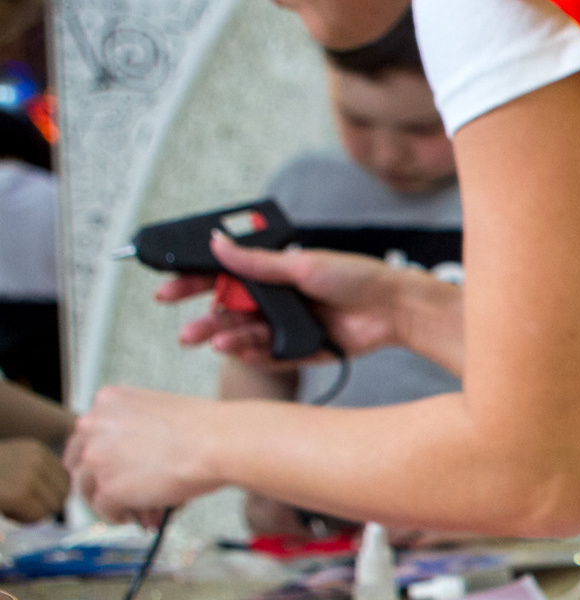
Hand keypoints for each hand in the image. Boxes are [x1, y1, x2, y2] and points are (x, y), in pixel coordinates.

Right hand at [0, 437, 68, 521]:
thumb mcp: (13, 464)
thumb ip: (38, 473)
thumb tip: (67, 493)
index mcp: (37, 450)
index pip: (65, 481)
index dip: (47, 495)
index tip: (23, 493)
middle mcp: (37, 458)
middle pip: (61, 496)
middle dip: (41, 504)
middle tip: (13, 500)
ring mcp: (29, 475)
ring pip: (50, 508)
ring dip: (31, 513)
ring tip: (7, 502)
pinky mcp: (19, 494)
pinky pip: (37, 517)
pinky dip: (23, 519)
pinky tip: (5, 508)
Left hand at [64, 387, 223, 522]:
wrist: (219, 441)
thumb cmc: (207, 428)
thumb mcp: (161, 416)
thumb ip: (138, 435)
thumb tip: (136, 472)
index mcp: (108, 401)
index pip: (88, 434)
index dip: (103, 457)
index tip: (114, 470)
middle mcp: (93, 425)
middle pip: (79, 461)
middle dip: (100, 481)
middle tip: (122, 496)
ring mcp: (96, 457)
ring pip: (87, 488)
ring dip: (111, 502)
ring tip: (140, 512)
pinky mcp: (107, 488)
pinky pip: (104, 509)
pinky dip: (121, 516)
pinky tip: (144, 517)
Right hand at [165, 235, 431, 368]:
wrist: (394, 307)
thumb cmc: (354, 276)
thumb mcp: (301, 264)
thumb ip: (256, 262)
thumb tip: (215, 242)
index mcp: (270, 276)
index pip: (220, 280)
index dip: (191, 285)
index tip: (166, 292)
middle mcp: (274, 301)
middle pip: (227, 313)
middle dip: (205, 323)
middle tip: (186, 333)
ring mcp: (285, 327)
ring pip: (245, 336)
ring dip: (227, 340)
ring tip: (217, 342)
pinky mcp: (301, 350)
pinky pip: (270, 357)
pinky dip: (254, 356)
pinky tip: (241, 353)